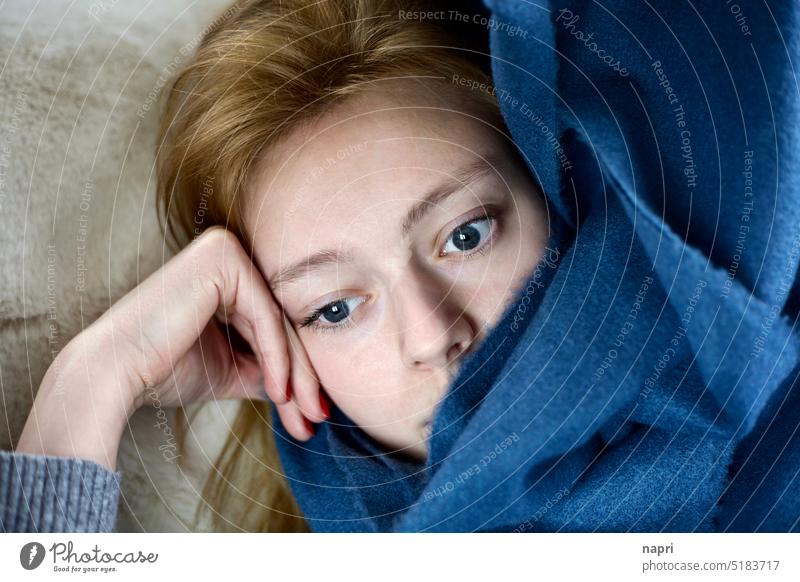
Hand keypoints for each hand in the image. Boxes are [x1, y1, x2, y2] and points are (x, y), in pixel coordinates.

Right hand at [16, 227, 324, 470]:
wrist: (115, 373)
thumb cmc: (165, 369)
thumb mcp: (233, 368)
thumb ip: (269, 368)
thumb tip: (310, 392)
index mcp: (229, 272)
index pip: (277, 324)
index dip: (298, 372)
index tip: (311, 414)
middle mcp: (229, 251)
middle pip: (283, 322)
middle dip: (303, 377)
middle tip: (316, 418)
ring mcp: (226, 249)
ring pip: (281, 321)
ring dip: (297, 375)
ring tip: (303, 415)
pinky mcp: (223, 259)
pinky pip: (266, 316)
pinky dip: (278, 358)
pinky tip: (279, 392)